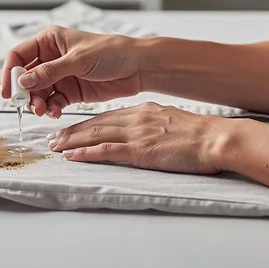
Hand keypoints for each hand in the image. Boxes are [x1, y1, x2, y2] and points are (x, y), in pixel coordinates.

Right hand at [1, 26, 145, 117]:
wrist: (138, 67)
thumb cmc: (111, 52)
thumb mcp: (78, 60)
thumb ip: (49, 71)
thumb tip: (23, 81)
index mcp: (49, 41)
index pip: (19, 55)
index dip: (10, 72)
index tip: (8, 91)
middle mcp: (51, 58)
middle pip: (26, 77)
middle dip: (25, 92)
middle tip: (30, 105)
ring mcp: (60, 76)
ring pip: (38, 92)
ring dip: (37, 103)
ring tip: (44, 111)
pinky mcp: (70, 91)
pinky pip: (52, 102)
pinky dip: (51, 108)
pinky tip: (55, 112)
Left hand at [46, 102, 224, 174]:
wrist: (215, 138)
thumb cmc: (200, 134)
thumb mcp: (172, 121)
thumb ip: (154, 125)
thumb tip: (146, 133)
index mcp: (143, 111)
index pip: (107, 117)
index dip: (86, 123)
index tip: (72, 129)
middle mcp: (135, 119)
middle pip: (95, 124)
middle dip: (72, 131)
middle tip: (53, 138)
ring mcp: (136, 134)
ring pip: (95, 135)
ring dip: (72, 141)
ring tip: (55, 147)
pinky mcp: (140, 150)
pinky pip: (106, 150)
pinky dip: (86, 153)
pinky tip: (72, 156)